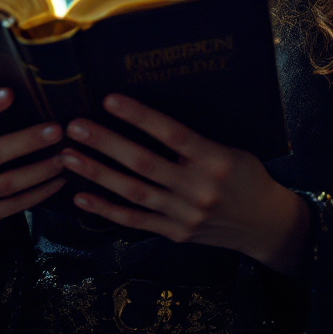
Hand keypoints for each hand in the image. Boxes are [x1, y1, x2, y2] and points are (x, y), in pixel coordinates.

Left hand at [62, 93, 309, 276]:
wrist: (264, 224)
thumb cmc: (246, 176)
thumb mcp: (230, 149)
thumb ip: (194, 140)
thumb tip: (146, 115)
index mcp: (215, 159)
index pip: (171, 134)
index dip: (139, 117)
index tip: (109, 100)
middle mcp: (198, 188)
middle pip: (144, 163)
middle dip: (105, 143)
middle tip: (74, 126)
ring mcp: (184, 214)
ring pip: (133, 192)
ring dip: (97, 173)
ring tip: (68, 157)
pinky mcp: (175, 233)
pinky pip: (135, 221)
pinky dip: (106, 210)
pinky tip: (81, 197)